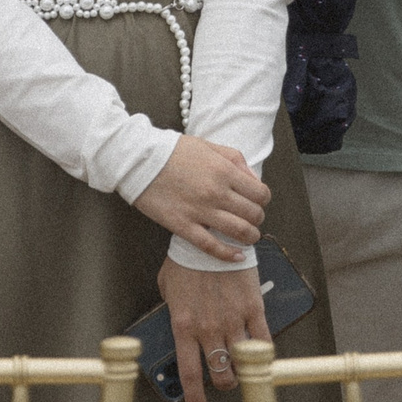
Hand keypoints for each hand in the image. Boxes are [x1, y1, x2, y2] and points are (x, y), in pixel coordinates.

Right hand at [131, 135, 269, 262]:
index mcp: (224, 170)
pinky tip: (236, 256)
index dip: (263, 200)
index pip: (260, 193)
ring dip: (249, 237)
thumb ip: (235, 158)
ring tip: (247, 237)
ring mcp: (200, 211)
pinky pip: (211, 246)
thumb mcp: (208, 145)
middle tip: (251, 219)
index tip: (257, 201)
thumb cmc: (172, 150)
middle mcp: (216, 192)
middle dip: (257, 219)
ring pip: (238, 233)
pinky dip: (228, 254)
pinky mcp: (183, 226)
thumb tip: (254, 178)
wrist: (138, 160)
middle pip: (253, 215)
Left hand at [160, 258, 270, 401]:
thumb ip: (175, 312)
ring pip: (242, 363)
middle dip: (223, 383)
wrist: (211, 233)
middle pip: (220, 374)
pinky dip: (264, 354)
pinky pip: (263, 342)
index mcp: (184, 324)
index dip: (195, 398)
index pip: (191, 373)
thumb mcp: (168, 287)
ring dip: (242, 371)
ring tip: (242, 368)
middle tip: (225, 380)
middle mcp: (208, 327)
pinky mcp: (252, 308)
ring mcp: (232, 319)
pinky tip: (262, 356)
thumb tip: (181, 328)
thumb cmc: (187, 258)